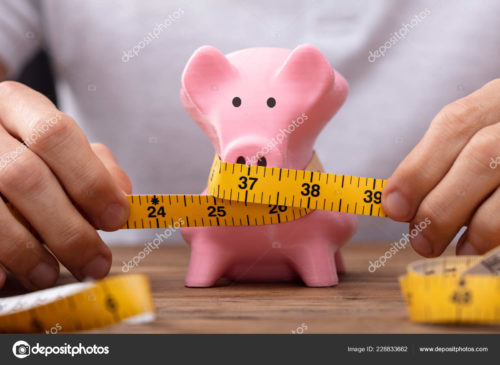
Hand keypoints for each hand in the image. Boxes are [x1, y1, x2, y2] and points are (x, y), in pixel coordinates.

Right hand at [0, 81, 130, 289]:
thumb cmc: (31, 151)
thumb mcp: (63, 145)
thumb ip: (96, 164)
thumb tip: (122, 194)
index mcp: (17, 105)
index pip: (56, 134)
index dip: (90, 180)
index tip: (117, 218)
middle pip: (25, 177)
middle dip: (68, 228)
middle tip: (96, 263)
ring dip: (27, 251)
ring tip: (52, 274)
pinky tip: (7, 278)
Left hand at [382, 79, 499, 256]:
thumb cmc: (494, 151)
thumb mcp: (476, 133)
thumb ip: (442, 158)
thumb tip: (399, 202)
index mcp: (498, 98)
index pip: (456, 125)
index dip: (419, 168)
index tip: (392, 207)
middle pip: (482, 157)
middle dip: (440, 206)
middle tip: (419, 240)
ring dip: (471, 227)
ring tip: (443, 247)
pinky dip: (494, 234)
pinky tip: (472, 246)